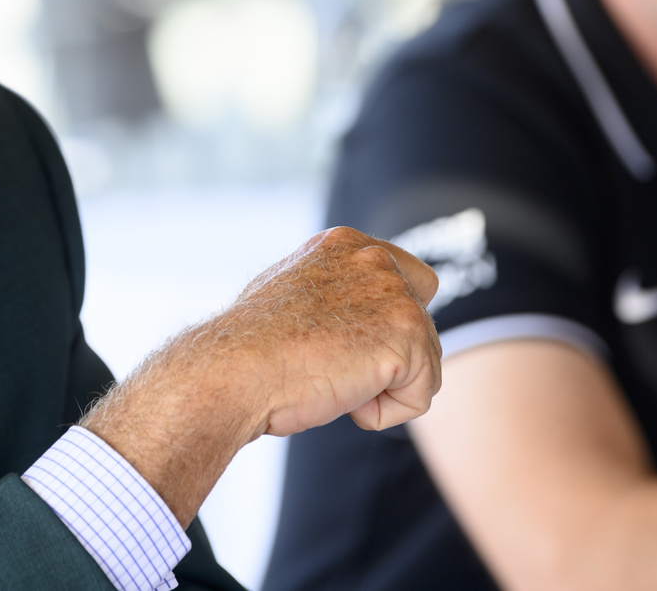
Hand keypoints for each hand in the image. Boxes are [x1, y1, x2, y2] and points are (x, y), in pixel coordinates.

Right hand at [80, 226, 441, 524]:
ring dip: (382, 389)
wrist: (232, 369)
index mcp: (343, 243)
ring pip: (424, 363)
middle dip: (391, 357)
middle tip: (335, 369)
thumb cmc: (247, 349)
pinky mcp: (408, 332)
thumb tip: (346, 319)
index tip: (338, 348)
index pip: (405, 281)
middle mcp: (374, 258)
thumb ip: (328, 293)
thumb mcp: (288, 297)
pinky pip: (421, 395)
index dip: (383, 326)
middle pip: (422, 322)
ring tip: (330, 383)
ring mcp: (394, 292)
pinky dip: (384, 413)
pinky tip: (344, 401)